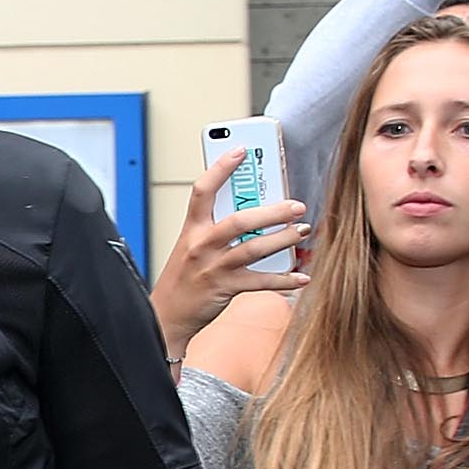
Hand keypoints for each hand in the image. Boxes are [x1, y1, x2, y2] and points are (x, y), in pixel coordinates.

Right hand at [150, 150, 308, 356]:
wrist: (166, 317)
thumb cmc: (184, 279)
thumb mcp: (191, 246)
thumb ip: (216, 228)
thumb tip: (254, 211)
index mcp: (191, 230)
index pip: (202, 191)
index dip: (221, 168)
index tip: (241, 150)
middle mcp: (201, 246)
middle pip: (239, 221)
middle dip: (272, 211)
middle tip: (295, 206)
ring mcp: (213, 268)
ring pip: (254, 248)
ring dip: (283, 239)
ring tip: (302, 231)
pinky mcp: (225, 288)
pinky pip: (260, 282)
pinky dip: (284, 280)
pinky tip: (300, 277)